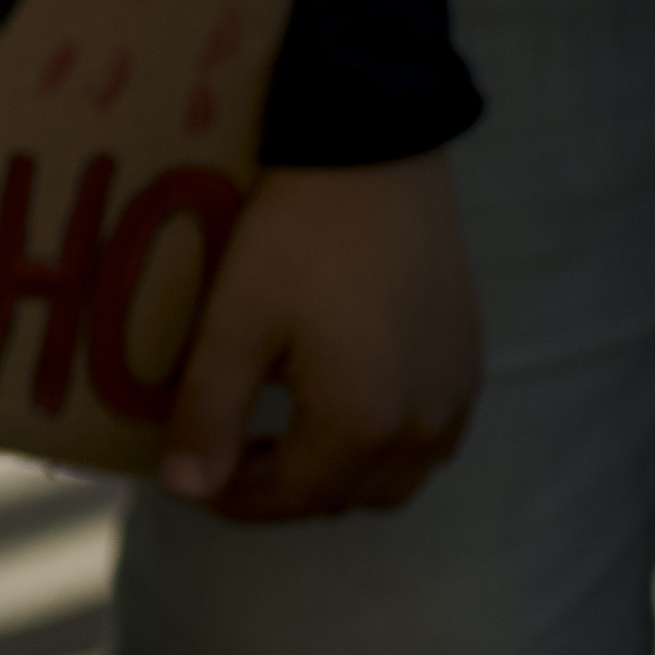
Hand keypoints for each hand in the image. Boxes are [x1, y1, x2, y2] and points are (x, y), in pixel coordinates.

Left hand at [157, 151, 481, 520]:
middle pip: (343, 496)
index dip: (230, 498)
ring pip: (392, 476)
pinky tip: (335, 404)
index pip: (290, 496)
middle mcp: (424, 426)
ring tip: (273, 435)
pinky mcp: (468, 364)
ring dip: (333, 474)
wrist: (377, 157)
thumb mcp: (235, 323)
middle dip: (280, 490)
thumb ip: (208, 413)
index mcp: (363, 423)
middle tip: (223, 454)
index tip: (185, 477)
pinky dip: (378, 445)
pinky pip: (427, 438)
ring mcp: (456, 396)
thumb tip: (185, 490)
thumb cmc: (297, 236)